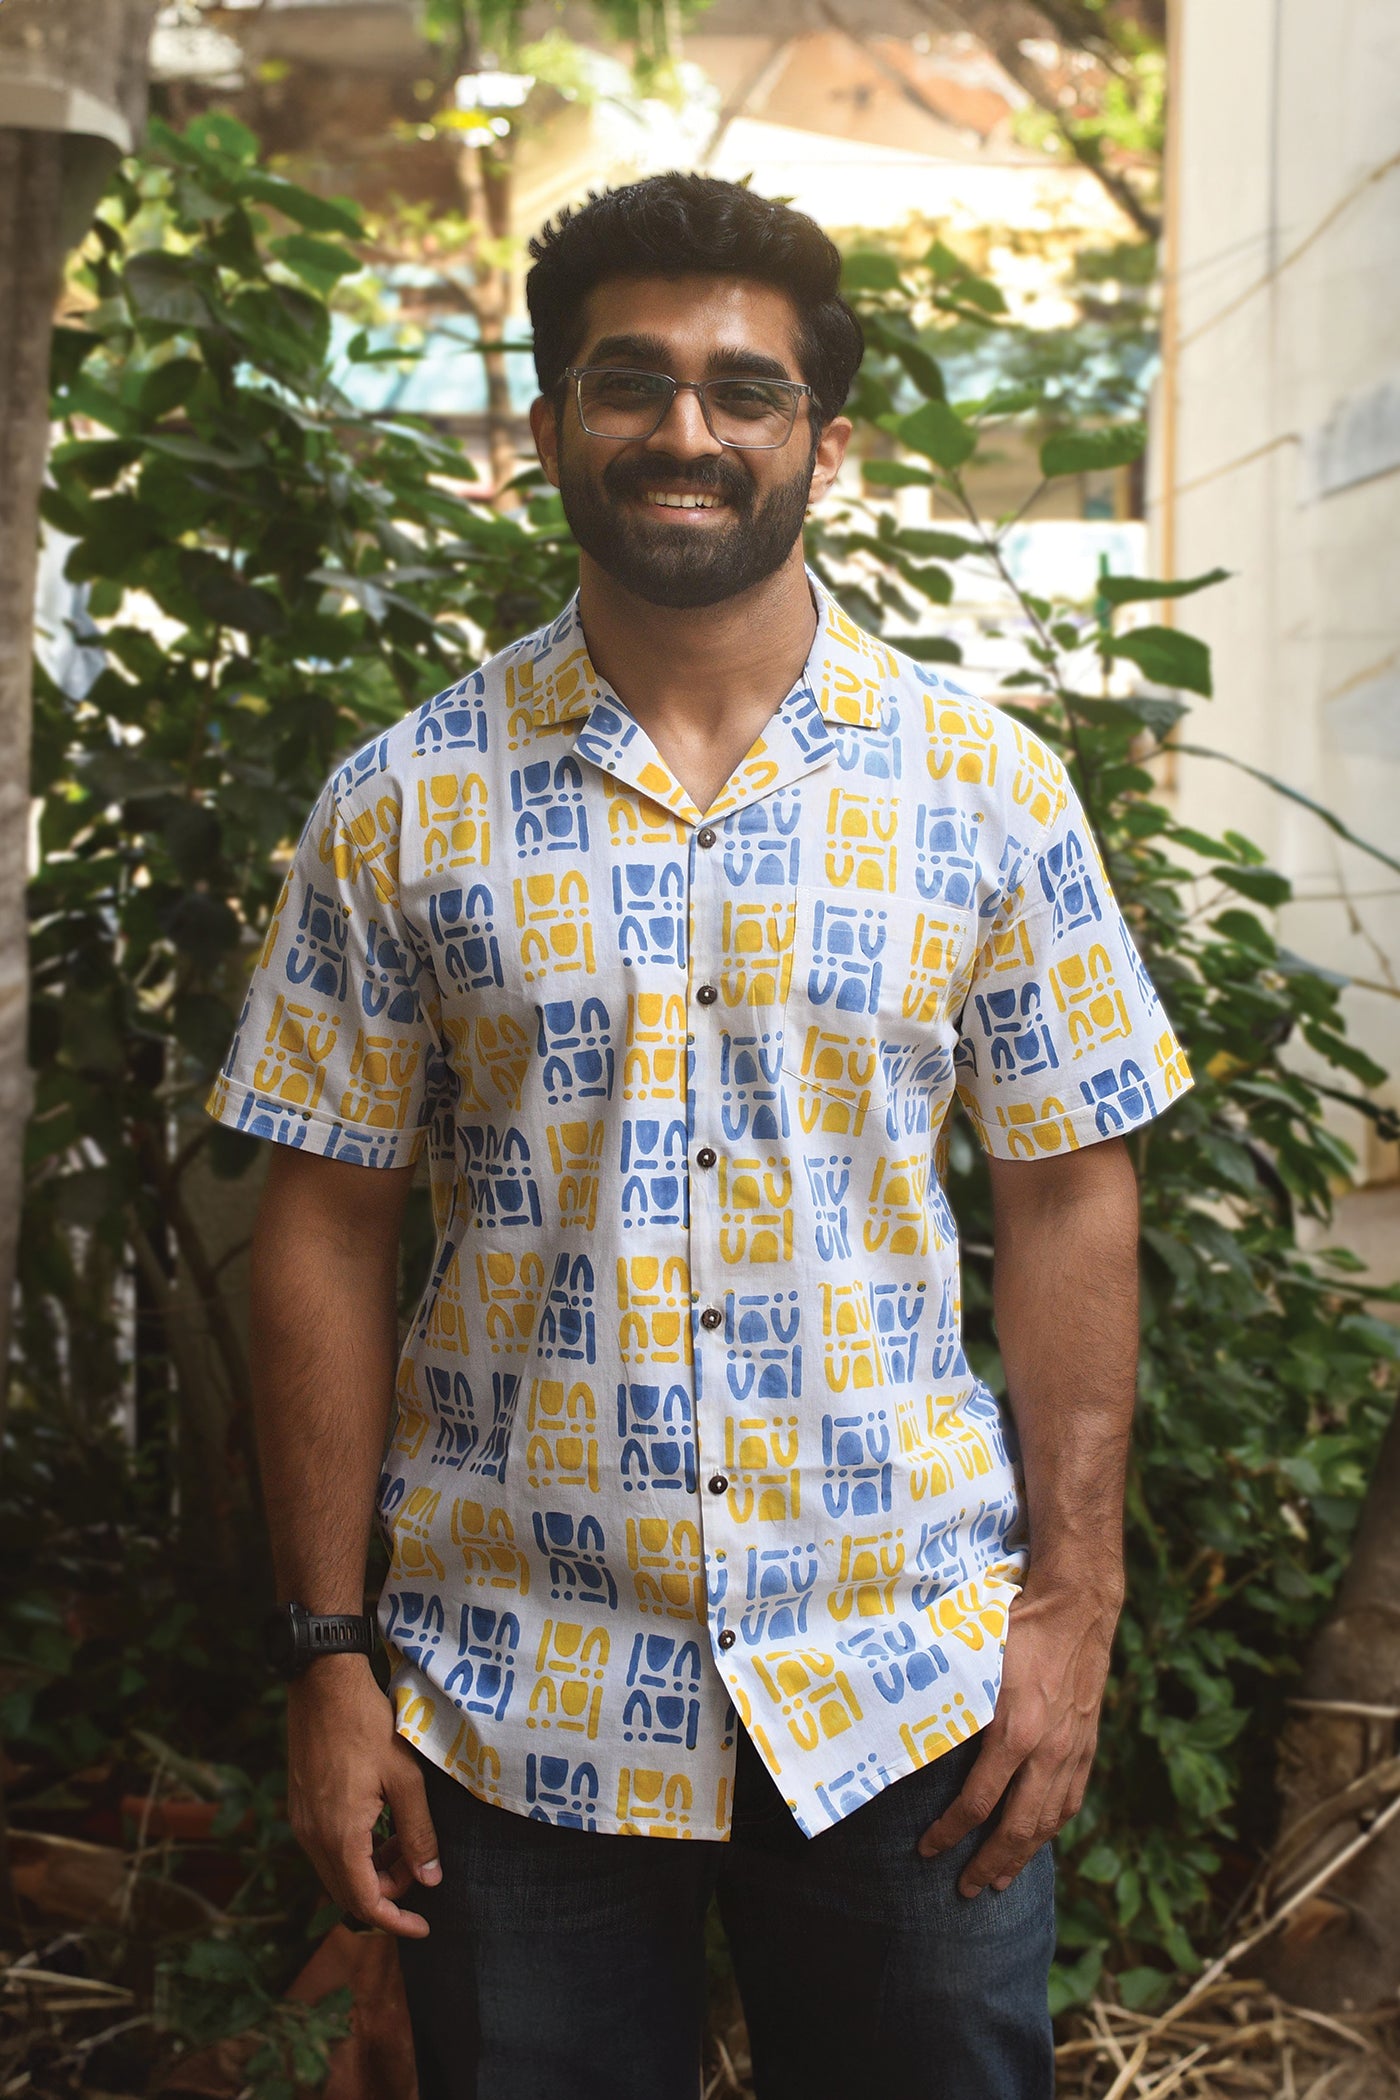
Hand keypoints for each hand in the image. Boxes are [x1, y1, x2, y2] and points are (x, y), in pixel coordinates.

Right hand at [285, 1656, 440, 1937]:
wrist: (323, 1684)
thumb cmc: (368, 1725)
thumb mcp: (405, 1778)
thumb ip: (419, 1832)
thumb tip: (431, 1879)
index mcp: (339, 1836)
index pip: (365, 1903)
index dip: (396, 1922)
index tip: (424, 1927)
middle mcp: (313, 1838)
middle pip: (350, 1893)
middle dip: (389, 1893)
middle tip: (422, 1865)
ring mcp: (302, 1823)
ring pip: (338, 1872)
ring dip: (373, 1870)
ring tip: (406, 1839)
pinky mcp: (300, 1807)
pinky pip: (328, 1849)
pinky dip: (357, 1852)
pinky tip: (382, 1825)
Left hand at [917, 1580, 1118, 1897]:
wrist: (1077, 1607)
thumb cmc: (1016, 1626)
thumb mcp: (975, 1662)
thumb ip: (956, 1704)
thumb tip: (912, 1732)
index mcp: (1016, 1730)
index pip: (979, 1801)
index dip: (950, 1832)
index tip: (927, 1849)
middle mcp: (1049, 1750)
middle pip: (1017, 1827)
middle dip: (988, 1863)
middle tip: (965, 1890)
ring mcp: (1074, 1750)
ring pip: (1048, 1821)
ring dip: (1022, 1856)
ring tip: (1000, 1880)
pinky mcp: (1088, 1745)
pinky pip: (1071, 1800)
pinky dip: (1052, 1827)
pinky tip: (1038, 1840)